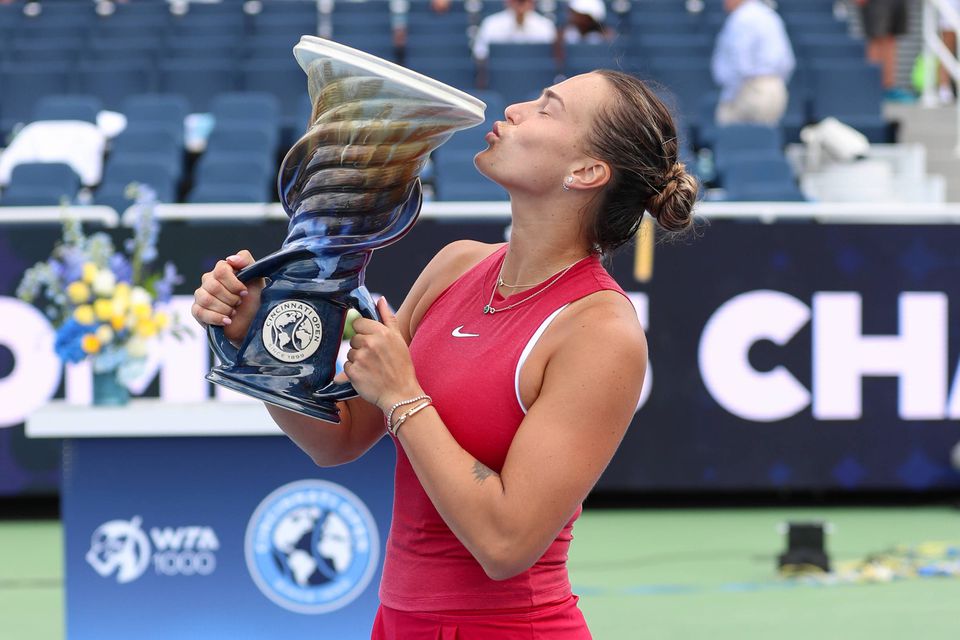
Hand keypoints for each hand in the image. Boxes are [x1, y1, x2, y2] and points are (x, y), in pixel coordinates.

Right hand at [191, 251, 264, 344]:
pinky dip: (216, 318)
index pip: (221, 270)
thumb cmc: (254, 299)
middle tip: (239, 303)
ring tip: (233, 312)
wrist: (251, 322)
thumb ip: (246, 260)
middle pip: (213, 286)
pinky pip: (200, 312)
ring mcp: (201, 295)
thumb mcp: (256, 277)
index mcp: (222, 270)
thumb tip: (230, 259)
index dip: (234, 284)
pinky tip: (227, 320)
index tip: (244, 292)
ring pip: (206, 299)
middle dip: (231, 298)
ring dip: (224, 309)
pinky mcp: (197, 311)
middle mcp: (209, 280)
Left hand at [343, 297, 421, 412]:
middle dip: (361, 347)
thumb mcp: (399, 339)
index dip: (364, 332)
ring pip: (350, 353)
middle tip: (375, 358)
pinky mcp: (353, 372)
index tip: (372, 341)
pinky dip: (354, 372)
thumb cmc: (401, 366)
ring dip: (357, 360)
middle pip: (354, 338)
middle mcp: (370, 343)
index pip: (358, 322)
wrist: (401, 394)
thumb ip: (388, 317)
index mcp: (382, 332)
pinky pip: (347, 366)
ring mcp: (360, 358)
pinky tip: (367, 376)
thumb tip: (380, 299)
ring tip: (372, 368)